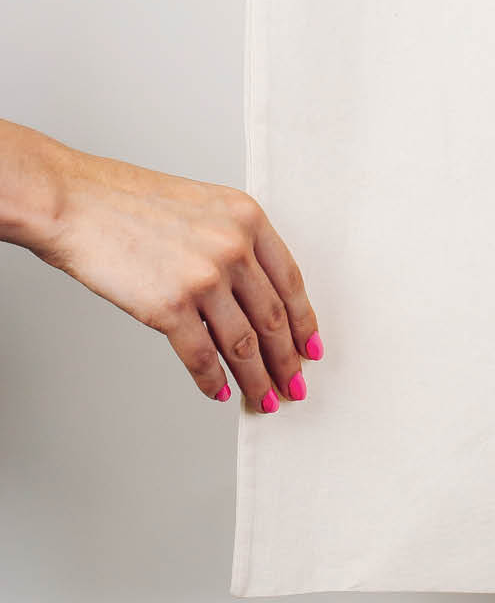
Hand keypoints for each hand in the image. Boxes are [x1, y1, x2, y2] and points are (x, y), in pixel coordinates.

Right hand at [30, 131, 322, 409]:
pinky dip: (213, 381)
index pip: (290, 281)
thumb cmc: (130, 202)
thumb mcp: (203, 206)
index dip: (303, 321)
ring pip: (243, 344)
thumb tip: (254, 295)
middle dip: (287, 359)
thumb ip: (235, 242)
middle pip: (273, 317)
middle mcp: (233, 246)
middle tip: (295, 385)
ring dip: (257, 379)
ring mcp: (203, 277)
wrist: (76, 202)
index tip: (310, 347)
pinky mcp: (169, 306)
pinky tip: (220, 392)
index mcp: (248, 218)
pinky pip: (202, 356)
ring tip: (265, 400)